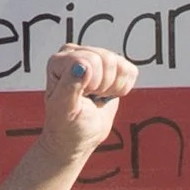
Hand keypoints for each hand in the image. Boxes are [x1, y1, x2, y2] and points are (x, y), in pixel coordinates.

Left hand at [36, 45, 136, 170]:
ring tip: (97, 96)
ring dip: (112, 88)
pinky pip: (130, 71)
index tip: (82, 97)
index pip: (89, 61)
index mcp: (59, 61)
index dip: (92, 83)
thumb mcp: (65, 110)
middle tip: (90, 98)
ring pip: (119, 64)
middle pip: (107, 59)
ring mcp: (95, 57)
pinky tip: (107, 94)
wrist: (80, 135)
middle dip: (103, 86)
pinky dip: (123, 88)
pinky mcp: (112, 66)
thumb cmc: (67, 125)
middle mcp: (76, 54)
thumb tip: (82, 65)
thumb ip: (70, 86)